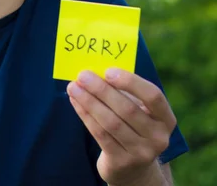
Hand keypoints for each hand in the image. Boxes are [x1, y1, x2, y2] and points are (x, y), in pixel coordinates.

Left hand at [66, 68, 175, 185]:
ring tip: (73, 87)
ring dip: (89, 101)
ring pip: (110, 122)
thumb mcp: (138, 110)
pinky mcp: (121, 161)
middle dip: (102, 90)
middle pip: (127, 109)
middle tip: (82, 75)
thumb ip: (124, 92)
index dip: (131, 82)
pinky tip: (75, 101)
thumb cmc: (132, 126)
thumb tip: (96, 71)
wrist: (132, 167)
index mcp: (166, 119)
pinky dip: (85, 115)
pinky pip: (100, 134)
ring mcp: (141, 152)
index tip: (108, 71)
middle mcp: (158, 137)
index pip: (153, 96)